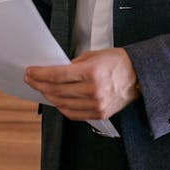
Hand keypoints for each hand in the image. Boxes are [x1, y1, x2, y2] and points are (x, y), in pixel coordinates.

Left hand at [24, 48, 139, 120]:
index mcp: (92, 72)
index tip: (30, 72)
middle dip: (39, 84)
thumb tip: (54, 71)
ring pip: (62, 103)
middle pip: (57, 90)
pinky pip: (73, 114)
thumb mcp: (93, 55)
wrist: (139, 76)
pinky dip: (61, 107)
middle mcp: (93, 90)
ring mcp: (97, 104)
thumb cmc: (117, 62)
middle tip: (31, 79)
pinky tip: (56, 100)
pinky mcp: (99, 114)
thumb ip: (73, 64)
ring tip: (41, 88)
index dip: (40, 74)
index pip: (57, 75)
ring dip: (48, 96)